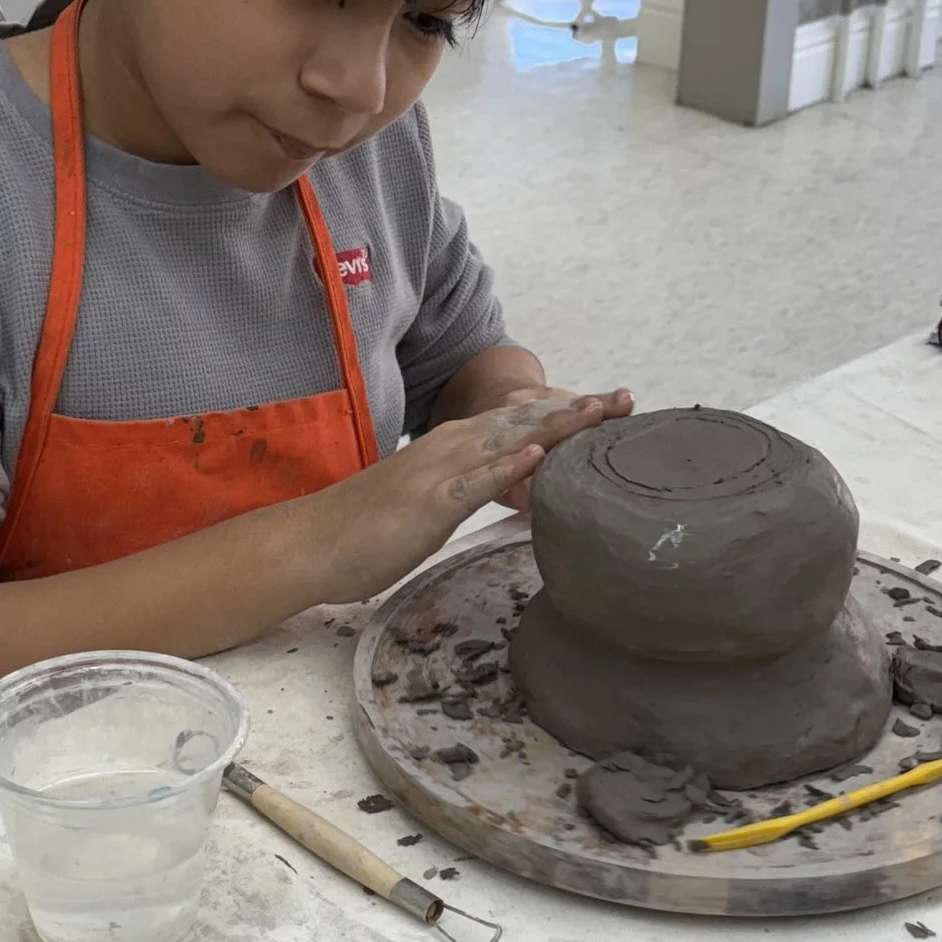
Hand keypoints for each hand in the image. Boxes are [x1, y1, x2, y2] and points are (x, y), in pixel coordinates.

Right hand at [295, 389, 630, 604]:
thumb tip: (511, 492)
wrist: (314, 543)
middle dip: (579, 410)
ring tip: (601, 412)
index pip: (522, 422)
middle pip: (526, 420)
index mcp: (455, 447)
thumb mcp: (435, 504)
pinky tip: (538, 456)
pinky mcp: (428, 503)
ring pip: (508, 440)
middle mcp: (452, 447)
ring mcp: (440, 472)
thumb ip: (473, 490)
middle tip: (627, 398)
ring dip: (557, 425)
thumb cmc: (369, 530)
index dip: (568, 413)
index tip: (612, 406)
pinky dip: (508, 468)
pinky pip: (473, 482)